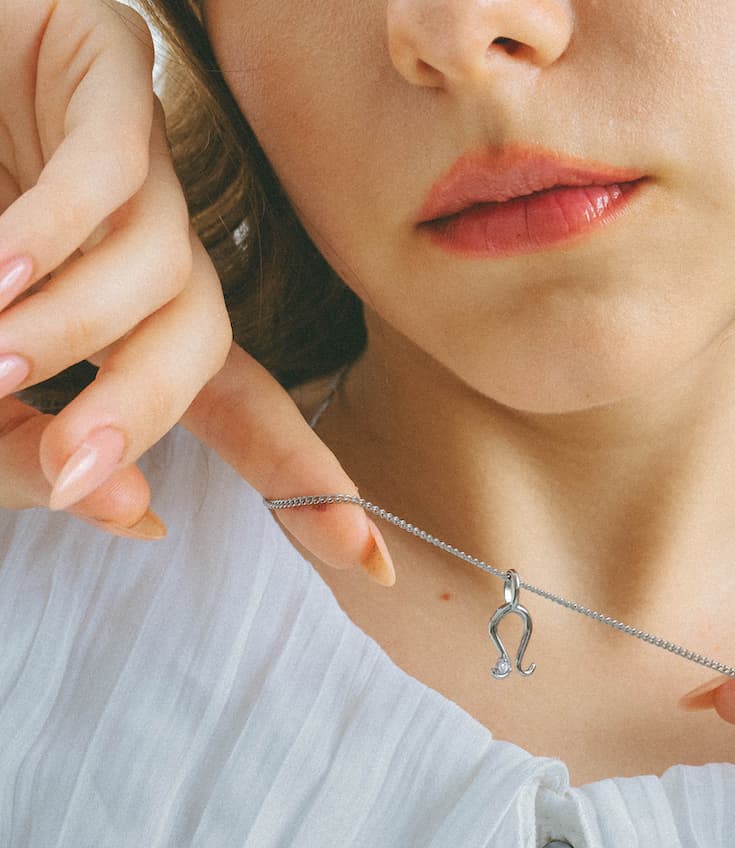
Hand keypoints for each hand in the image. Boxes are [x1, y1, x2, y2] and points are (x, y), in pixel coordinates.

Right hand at [0, 1, 391, 581]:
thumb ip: (33, 452)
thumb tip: (137, 516)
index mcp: (138, 316)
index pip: (242, 408)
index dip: (302, 478)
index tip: (370, 556)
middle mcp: (159, 250)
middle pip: (207, 344)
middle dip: (148, 409)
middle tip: (73, 468)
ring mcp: (143, 167)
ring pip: (163, 265)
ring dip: (78, 328)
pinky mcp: (105, 74)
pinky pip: (107, 166)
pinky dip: (51, 229)